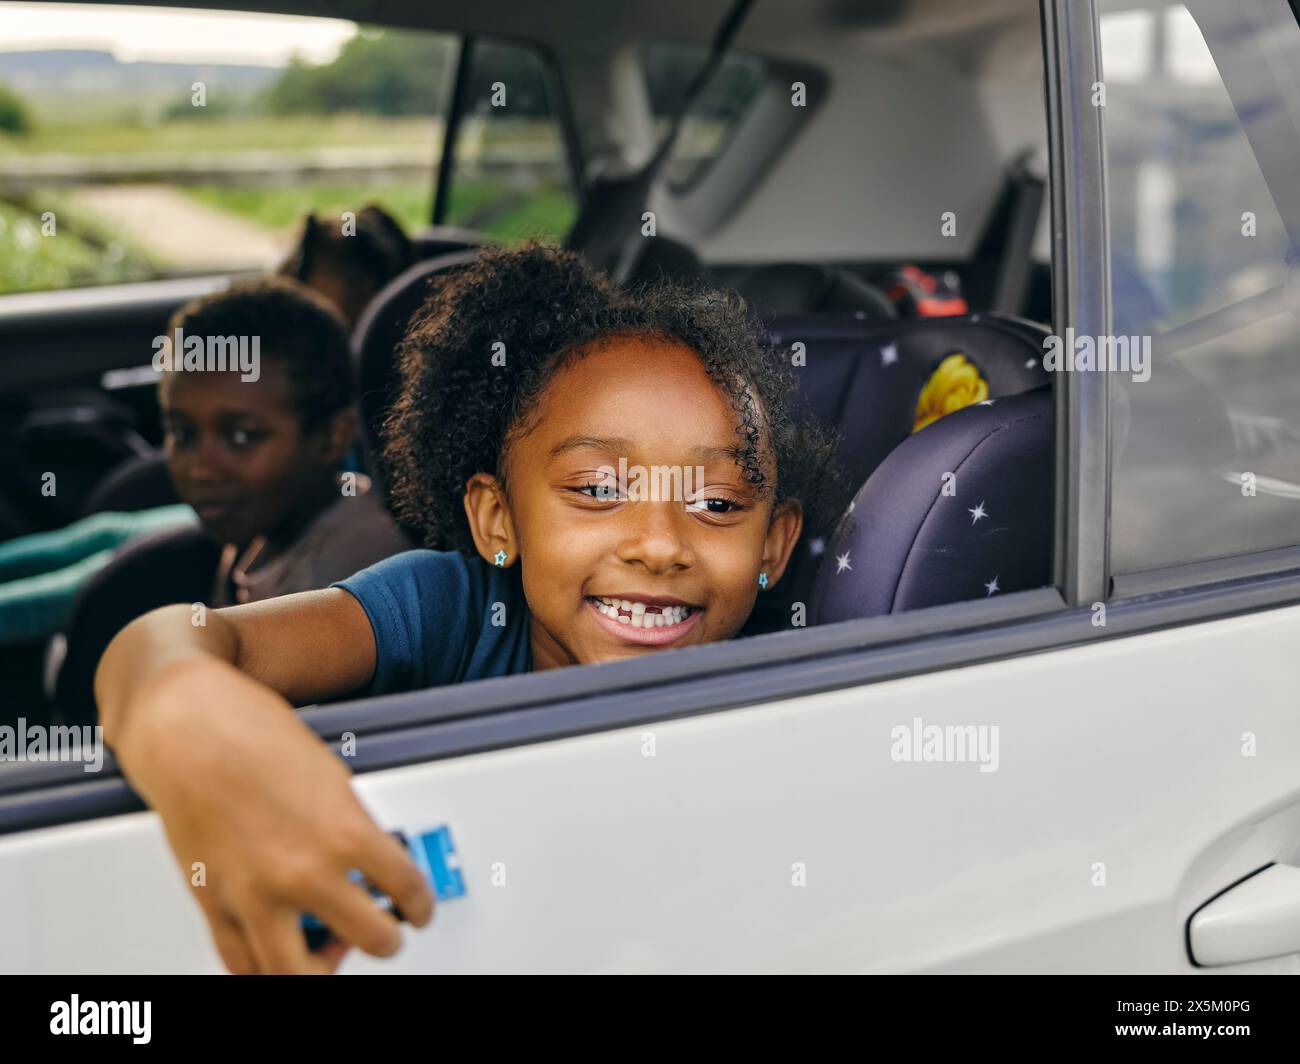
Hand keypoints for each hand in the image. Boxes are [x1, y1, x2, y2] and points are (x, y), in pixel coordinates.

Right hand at [116, 657, 434, 973]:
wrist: (186, 729)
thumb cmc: (252, 735)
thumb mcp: (330, 776)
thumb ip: (352, 825)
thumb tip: (368, 860)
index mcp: (344, 833)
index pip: (406, 887)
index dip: (422, 905)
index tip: (419, 910)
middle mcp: (304, 872)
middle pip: (372, 940)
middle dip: (387, 939)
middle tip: (387, 932)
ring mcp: (256, 895)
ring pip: (299, 973)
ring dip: (325, 967)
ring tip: (332, 950)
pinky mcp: (213, 904)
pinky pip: (243, 963)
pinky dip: (265, 968)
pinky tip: (280, 953)